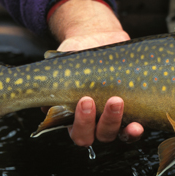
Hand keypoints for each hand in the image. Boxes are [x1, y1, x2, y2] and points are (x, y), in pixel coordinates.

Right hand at [48, 0, 143, 145]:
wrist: (98, 39)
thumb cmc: (74, 55)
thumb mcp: (58, 65)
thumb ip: (47, 78)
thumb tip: (36, 90)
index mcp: (74, 119)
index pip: (77, 133)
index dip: (81, 123)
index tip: (83, 100)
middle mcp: (95, 124)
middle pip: (96, 136)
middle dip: (98, 121)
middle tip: (98, 100)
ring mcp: (115, 120)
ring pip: (115, 134)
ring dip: (116, 122)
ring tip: (117, 101)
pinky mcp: (134, 111)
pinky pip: (134, 129)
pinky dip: (136, 130)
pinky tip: (139, 124)